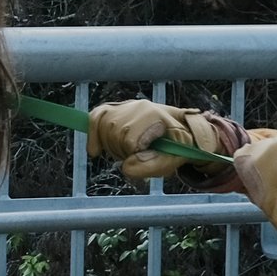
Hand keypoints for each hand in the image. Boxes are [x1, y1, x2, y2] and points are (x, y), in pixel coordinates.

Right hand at [87, 100, 242, 184]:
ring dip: (112, 148)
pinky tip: (95, 151)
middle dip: (123, 153)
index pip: (130, 141)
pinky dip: (93, 135)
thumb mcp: (174, 158)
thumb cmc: (179, 146)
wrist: (183, 130)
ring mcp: (127, 106)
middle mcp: (140, 107)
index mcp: (157, 116)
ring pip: (104, 129)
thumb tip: (126, 168)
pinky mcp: (117, 108)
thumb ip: (154, 165)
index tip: (146, 157)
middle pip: (116, 135)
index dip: (134, 156)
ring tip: (130, 151)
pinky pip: (96, 118)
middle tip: (138, 156)